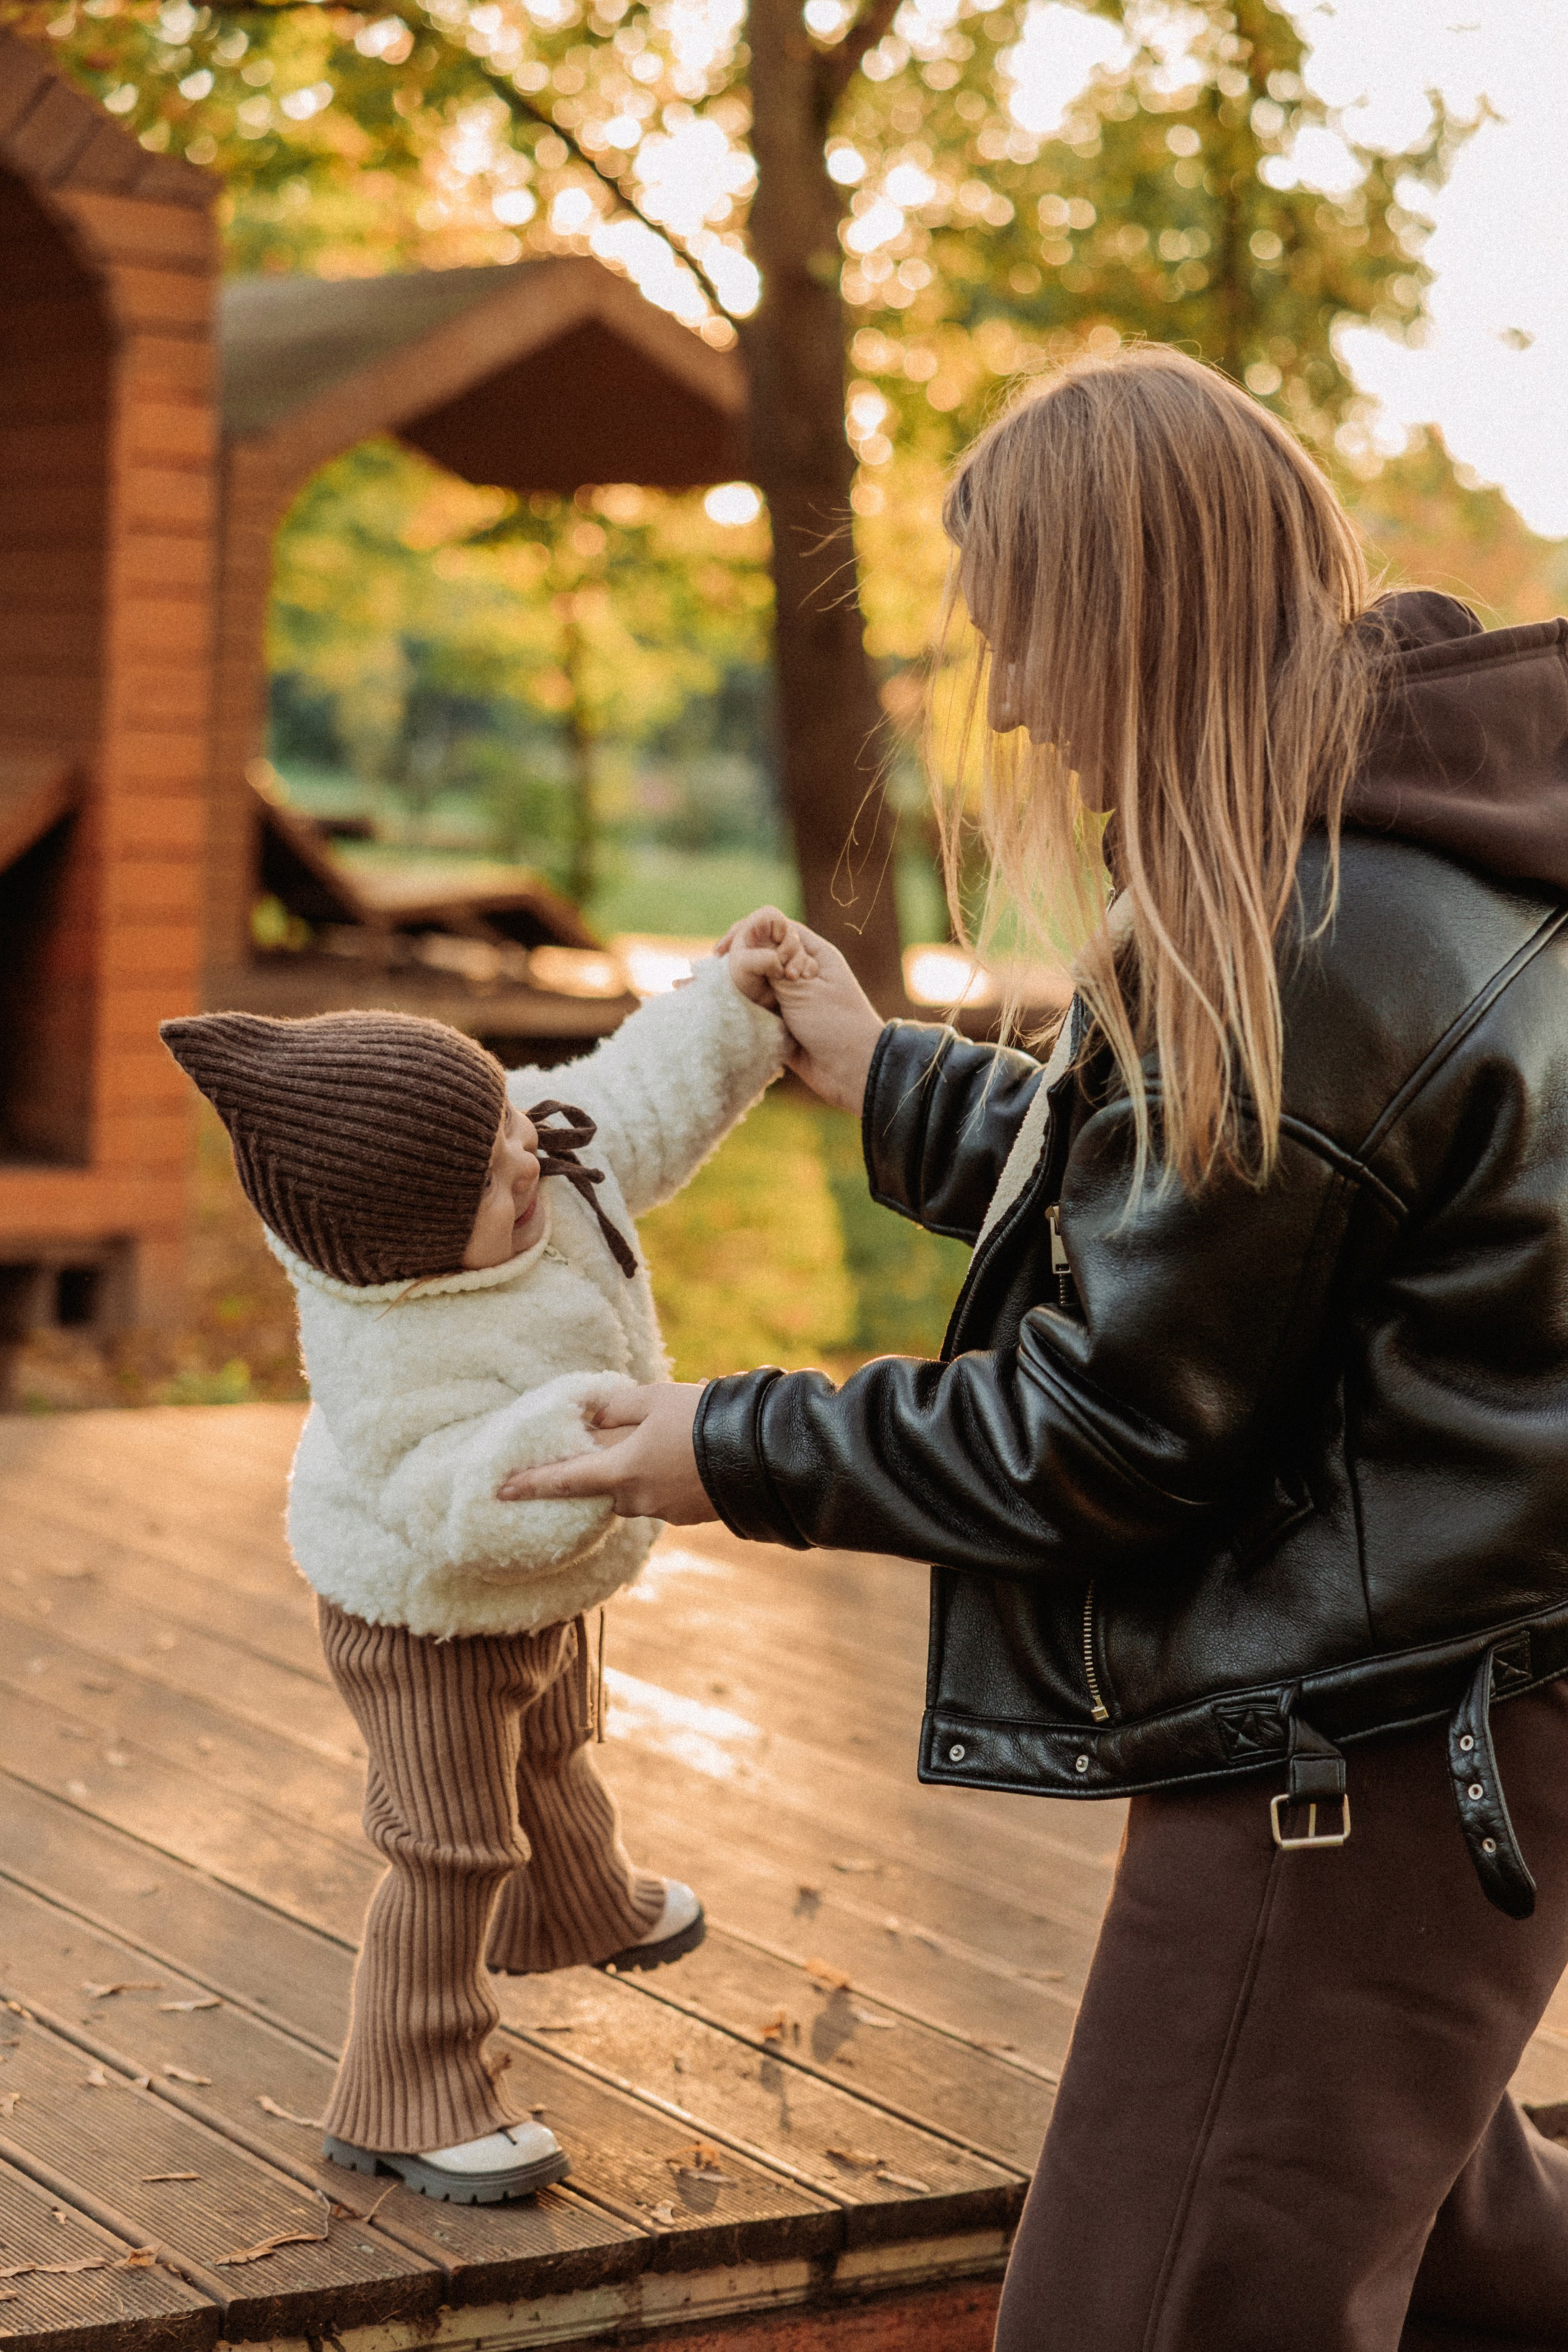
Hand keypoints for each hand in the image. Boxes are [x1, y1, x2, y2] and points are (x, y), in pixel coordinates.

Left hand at [496, 1383, 716, 1523]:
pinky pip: (663, 1495)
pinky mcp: (689, 1516)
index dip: (531, 1483)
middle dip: (604, 1469)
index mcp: (621, 1472)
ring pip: (636, 1492)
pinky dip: (664, 1477)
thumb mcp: (654, 1399)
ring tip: (665, 1440)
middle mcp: (638, 1499)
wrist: (762, 1455)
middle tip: (617, 1442)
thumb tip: (589, 1415)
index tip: (500, 1490)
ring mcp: (665, 1511)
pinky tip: (687, 1455)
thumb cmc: (702, 1419)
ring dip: (638, 1471)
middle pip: (605, 1487)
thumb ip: (615, 1407)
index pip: (565, 1480)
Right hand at [718, 908, 884, 1114]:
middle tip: (708, 970)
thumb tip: (744, 942)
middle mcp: (799, 971)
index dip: (748, 932)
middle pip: (758, 953)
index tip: (726, 949)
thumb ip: (771, 966)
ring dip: (728, 984)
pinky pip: (752, 1009)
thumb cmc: (837, 1026)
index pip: (774, 927)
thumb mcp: (803, 990)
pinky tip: (711, 1007)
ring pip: (752, 982)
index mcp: (812, 954)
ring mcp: (789, 998)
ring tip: (696, 987)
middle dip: (732, 958)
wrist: (855, 1073)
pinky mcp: (780, 1023)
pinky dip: (734, 1007)